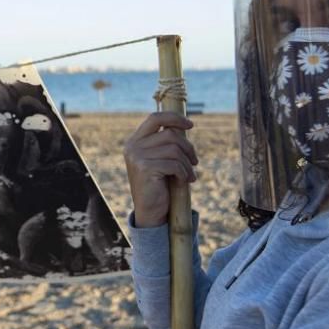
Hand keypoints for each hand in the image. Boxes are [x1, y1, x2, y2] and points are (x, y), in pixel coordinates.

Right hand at [123, 113, 197, 227]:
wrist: (150, 211)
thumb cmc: (159, 184)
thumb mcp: (161, 159)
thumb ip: (166, 142)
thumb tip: (183, 125)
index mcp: (135, 141)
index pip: (155, 118)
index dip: (175, 118)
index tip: (191, 125)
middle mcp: (133, 146)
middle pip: (170, 134)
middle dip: (188, 148)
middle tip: (195, 162)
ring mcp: (137, 157)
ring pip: (174, 150)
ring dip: (187, 164)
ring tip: (190, 175)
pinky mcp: (144, 169)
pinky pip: (174, 164)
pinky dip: (184, 173)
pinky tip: (184, 181)